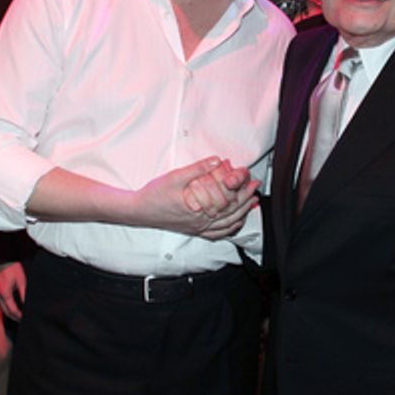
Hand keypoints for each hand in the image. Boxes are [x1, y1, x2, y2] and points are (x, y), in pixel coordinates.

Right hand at [0, 261, 26, 320]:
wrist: (3, 259)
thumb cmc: (12, 268)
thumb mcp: (21, 281)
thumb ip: (24, 294)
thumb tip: (27, 304)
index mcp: (5, 293)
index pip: (12, 310)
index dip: (19, 316)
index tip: (24, 318)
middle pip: (6, 312)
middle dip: (14, 317)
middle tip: (21, 320)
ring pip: (2, 308)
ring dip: (10, 313)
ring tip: (18, 316)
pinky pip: (0, 302)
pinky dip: (6, 307)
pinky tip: (12, 307)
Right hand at [136, 157, 258, 238]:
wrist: (139, 211)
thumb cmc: (154, 195)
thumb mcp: (175, 176)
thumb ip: (197, 169)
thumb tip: (217, 160)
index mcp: (198, 208)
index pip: (227, 198)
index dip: (240, 187)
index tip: (248, 177)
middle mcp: (200, 221)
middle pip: (230, 212)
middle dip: (245, 199)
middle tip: (255, 187)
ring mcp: (197, 228)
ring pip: (226, 224)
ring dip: (242, 213)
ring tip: (252, 202)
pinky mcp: (193, 230)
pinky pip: (217, 234)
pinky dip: (230, 228)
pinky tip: (236, 223)